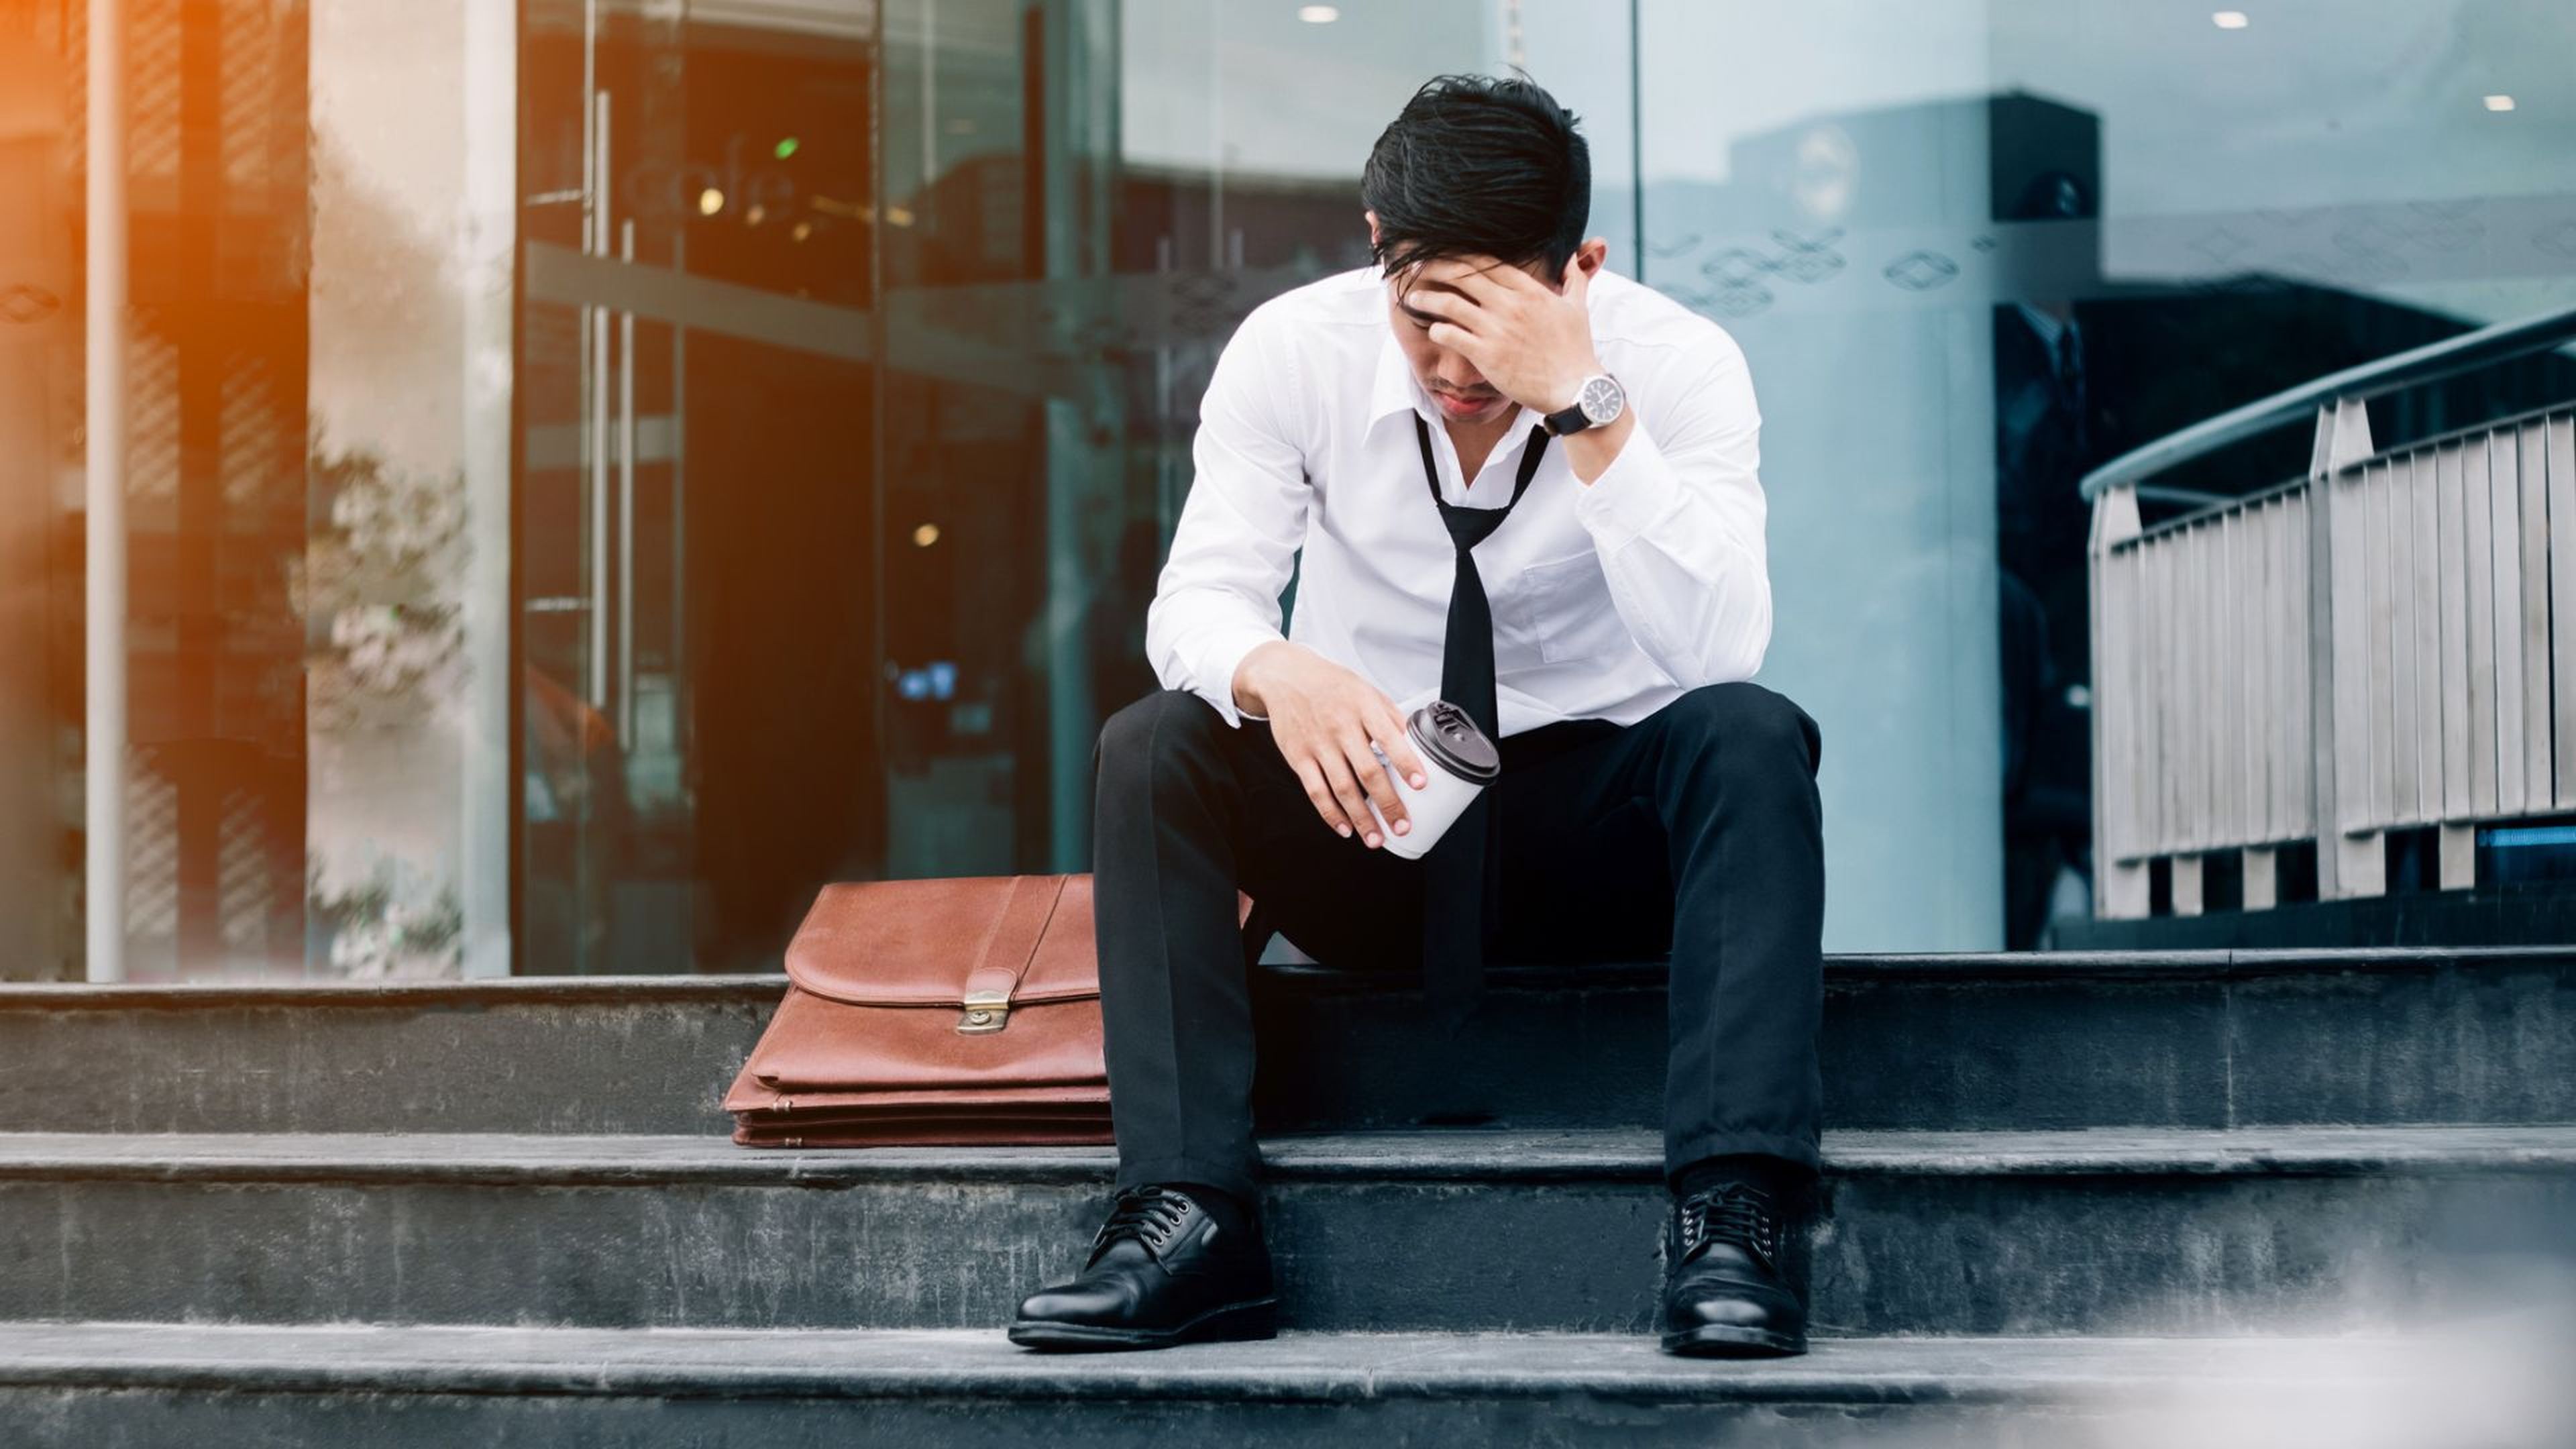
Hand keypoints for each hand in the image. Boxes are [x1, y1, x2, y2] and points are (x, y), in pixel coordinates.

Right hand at [1232, 642, 1429, 848]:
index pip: (1389, 738)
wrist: (1285, 677)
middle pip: (1368, 772)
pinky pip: (1316, 791)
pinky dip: (1331, 814)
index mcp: (1363, 707)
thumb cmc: (1331, 685)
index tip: (1420, 785)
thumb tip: (1415, 745)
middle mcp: (1340, 727)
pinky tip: (1345, 828)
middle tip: (1402, 826)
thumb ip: (1390, 717)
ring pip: (1342, 789)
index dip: (1406, 763)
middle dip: (1388, 803)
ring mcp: (1318, 744)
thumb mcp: (1365, 690)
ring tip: (1376, 838)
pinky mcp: (1298, 757)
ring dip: (1361, 818)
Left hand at [1400, 251, 1602, 414]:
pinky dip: (1436, 329)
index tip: (1445, 254)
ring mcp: (1496, 329)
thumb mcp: (1578, 307)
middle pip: (1463, 274)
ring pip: (1449, 303)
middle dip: (1435, 267)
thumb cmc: (1577, 350)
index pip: (1488, 261)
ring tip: (1412, 297)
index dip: (1462, 256)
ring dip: (1426, 298)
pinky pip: (1450, 335)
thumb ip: (1574, 278)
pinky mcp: (1486, 355)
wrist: (1576, 389)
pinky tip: (1432, 330)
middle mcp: (1510, 304)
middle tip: (1418, 268)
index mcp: (1530, 290)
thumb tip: (1572, 257)